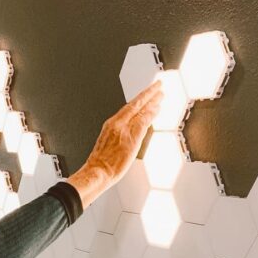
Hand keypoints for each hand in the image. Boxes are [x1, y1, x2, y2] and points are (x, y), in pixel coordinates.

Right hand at [67, 80, 162, 209]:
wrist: (96, 172)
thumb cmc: (100, 164)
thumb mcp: (107, 146)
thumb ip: (119, 137)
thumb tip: (129, 136)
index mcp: (110, 125)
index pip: (127, 108)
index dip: (138, 99)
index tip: (146, 94)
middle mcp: (117, 124)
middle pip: (135, 104)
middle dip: (147, 93)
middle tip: (158, 85)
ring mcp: (124, 129)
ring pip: (141, 109)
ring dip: (152, 100)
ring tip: (161, 94)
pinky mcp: (132, 136)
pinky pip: (144, 120)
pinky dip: (151, 112)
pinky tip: (158, 107)